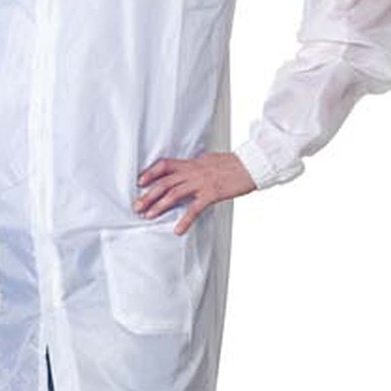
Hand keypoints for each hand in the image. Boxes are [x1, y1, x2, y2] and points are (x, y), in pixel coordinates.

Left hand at [134, 151, 256, 233]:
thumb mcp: (211, 161)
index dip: (151, 173)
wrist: (252, 164)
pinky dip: (185, 220)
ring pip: (174, 194)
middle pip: (165, 182)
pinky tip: (178, 230)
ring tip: (149, 216)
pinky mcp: (212, 193)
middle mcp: (194, 171)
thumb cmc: (234, 164)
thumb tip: (189, 169)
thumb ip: (197, 166)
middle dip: (149, 195)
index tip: (140, 181)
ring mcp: (202, 182)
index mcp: (193, 163)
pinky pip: (195, 208)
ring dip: (159, 206)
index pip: (166, 165)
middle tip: (137, 206)